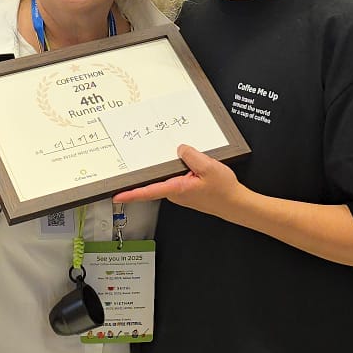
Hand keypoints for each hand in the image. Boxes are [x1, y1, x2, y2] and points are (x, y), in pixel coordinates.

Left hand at [114, 145, 248, 220]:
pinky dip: (179, 170)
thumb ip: (191, 155)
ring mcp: (181, 193)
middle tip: (140, 156)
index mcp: (176, 189)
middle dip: (149, 170)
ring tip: (179, 157)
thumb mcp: (208, 166)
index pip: (147, 192)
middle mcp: (175, 194)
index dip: (130, 194)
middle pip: (156, 181)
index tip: (116, 195)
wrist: (236, 204)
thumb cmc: (223, 191)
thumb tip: (180, 148)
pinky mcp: (187, 191)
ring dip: (168, 168)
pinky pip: (177, 178)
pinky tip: (189, 163)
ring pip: (168, 178)